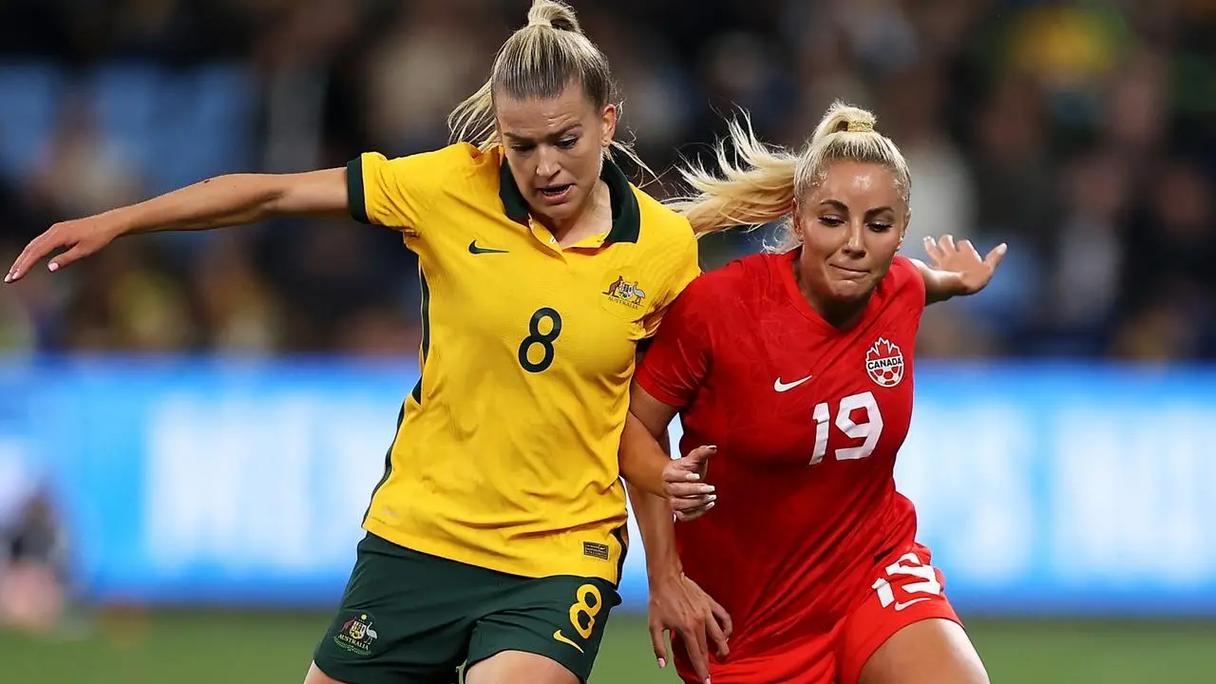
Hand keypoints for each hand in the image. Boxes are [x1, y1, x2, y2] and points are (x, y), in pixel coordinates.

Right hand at [5, 214, 124, 282]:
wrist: (108, 223)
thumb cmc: (99, 238)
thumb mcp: (84, 251)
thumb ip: (66, 259)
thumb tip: (49, 268)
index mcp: (58, 236)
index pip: (36, 252)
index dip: (24, 265)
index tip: (15, 277)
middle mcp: (53, 231)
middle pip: (30, 248)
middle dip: (19, 264)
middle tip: (9, 279)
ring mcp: (54, 230)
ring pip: (33, 244)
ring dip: (23, 258)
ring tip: (15, 272)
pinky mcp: (57, 230)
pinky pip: (39, 242)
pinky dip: (31, 252)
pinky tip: (27, 260)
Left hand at [647, 570, 730, 681]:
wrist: (666, 577)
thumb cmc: (658, 601)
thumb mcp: (653, 625)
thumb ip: (658, 647)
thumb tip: (662, 665)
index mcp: (685, 629)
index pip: (696, 655)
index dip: (701, 670)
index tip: (706, 681)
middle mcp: (698, 622)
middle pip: (708, 648)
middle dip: (710, 663)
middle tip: (711, 674)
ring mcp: (706, 612)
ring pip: (720, 635)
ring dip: (722, 648)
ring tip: (722, 656)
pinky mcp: (710, 603)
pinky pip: (724, 616)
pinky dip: (727, 627)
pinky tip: (726, 634)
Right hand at [662, 445, 715, 521]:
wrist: (674, 480)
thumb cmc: (685, 468)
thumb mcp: (692, 458)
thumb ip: (702, 452)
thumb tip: (713, 448)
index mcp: (669, 473)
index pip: (672, 476)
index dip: (683, 476)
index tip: (696, 475)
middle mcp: (668, 488)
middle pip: (676, 491)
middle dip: (694, 490)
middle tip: (710, 488)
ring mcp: (672, 500)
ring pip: (679, 505)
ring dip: (696, 503)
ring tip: (711, 497)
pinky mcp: (677, 511)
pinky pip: (684, 516)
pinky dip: (696, 513)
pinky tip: (709, 505)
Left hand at [921, 234, 1005, 295]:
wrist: (952, 287)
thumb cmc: (972, 280)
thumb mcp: (988, 270)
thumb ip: (995, 258)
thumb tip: (1004, 246)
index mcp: (965, 253)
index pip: (964, 243)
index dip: (964, 245)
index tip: (964, 246)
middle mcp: (951, 255)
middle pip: (946, 241)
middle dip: (946, 239)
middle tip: (946, 239)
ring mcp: (940, 261)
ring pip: (933, 248)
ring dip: (930, 243)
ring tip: (928, 239)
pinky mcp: (933, 269)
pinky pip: (928, 260)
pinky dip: (925, 258)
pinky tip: (922, 259)